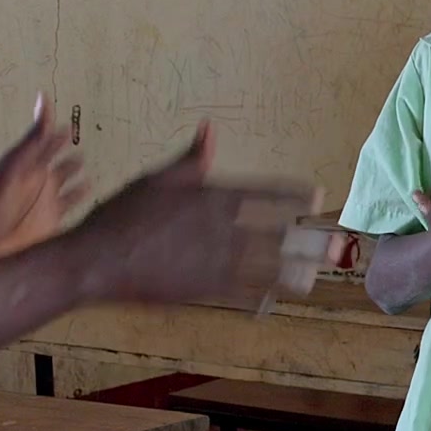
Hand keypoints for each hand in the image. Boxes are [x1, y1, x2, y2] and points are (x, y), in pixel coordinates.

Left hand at [0, 96, 93, 265]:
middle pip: (61, 163)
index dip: (59, 133)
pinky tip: (90, 200)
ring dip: (79, 179)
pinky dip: (80, 204)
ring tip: (87, 171)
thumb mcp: (15, 163)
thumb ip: (34, 136)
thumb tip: (43, 98)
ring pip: (70, 186)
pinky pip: (71, 210)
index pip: (49, 142)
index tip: (68, 123)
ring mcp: (49, 202)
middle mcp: (42, 181)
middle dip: (71, 154)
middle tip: (80, 145)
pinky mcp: (53, 223)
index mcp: (32, 163)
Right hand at [72, 130, 316, 305]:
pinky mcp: (205, 290)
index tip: (317, 196)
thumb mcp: (156, 178)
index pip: (266, 192)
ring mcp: (215, 261)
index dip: (295, 194)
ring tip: (314, 275)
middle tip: (335, 242)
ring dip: (295, 271)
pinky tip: (275, 301)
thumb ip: (190, 159)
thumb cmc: (120, 214)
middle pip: (278, 232)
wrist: (95, 261)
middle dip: (308, 237)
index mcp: (212, 195)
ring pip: (268, 267)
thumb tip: (210, 130)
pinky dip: (262, 297)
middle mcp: (222, 228)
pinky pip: (244, 294)